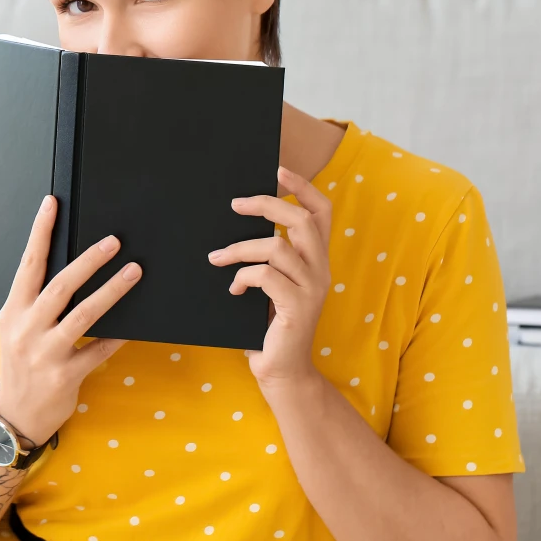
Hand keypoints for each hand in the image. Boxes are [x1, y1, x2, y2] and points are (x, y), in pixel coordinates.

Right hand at [0, 195, 141, 445]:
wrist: (14, 416)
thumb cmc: (20, 364)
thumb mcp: (18, 328)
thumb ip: (37, 301)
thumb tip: (72, 267)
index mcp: (14, 310)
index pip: (28, 264)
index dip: (40, 232)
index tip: (52, 203)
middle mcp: (27, 328)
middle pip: (60, 285)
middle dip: (89, 261)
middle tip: (115, 240)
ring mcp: (45, 353)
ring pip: (83, 315)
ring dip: (111, 291)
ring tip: (135, 271)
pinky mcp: (65, 375)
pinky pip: (98, 350)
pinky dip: (117, 337)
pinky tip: (134, 326)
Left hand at [208, 166, 332, 385]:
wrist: (282, 371)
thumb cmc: (269, 325)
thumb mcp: (272, 284)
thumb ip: (269, 257)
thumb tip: (237, 219)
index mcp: (318, 259)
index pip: (323, 212)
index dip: (304, 187)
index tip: (279, 170)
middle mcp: (321, 270)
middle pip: (300, 220)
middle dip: (266, 205)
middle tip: (234, 204)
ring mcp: (312, 288)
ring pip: (277, 246)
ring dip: (241, 248)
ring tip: (217, 257)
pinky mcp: (297, 307)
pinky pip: (266, 276)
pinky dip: (243, 277)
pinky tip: (233, 290)